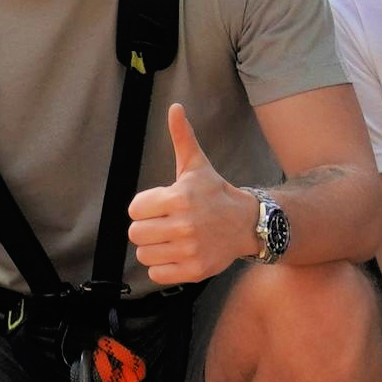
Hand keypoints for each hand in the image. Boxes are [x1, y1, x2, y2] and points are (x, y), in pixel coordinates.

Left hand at [126, 104, 254, 288]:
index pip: (134, 209)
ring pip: (144, 255)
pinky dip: (162, 267)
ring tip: (170, 238)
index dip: (144, 207)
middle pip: (136, 234)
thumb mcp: (197, 165)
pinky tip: (176, 253)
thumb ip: (182, 137)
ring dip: (153, 248)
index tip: (160, 205)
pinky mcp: (194, 270)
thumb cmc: (214, 193)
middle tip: (163, 224)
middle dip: (146, 228)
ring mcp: (190, 249)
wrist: (246, 223)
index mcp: (180, 197)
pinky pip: (157, 274)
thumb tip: (175, 107)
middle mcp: (185, 225)